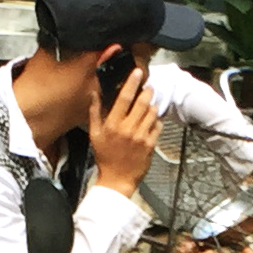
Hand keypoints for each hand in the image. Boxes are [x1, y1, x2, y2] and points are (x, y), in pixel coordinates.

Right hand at [90, 51, 160, 197]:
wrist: (117, 179)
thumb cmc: (105, 157)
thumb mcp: (95, 134)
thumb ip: (95, 112)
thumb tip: (94, 93)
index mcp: (112, 125)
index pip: (123, 99)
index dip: (131, 83)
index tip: (137, 72)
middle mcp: (127, 129)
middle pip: (142, 103)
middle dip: (147, 92)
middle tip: (148, 87)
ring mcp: (141, 137)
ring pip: (152, 113)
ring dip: (152, 105)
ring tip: (149, 104)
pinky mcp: (150, 144)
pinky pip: (158, 126)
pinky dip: (157, 120)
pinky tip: (152, 121)